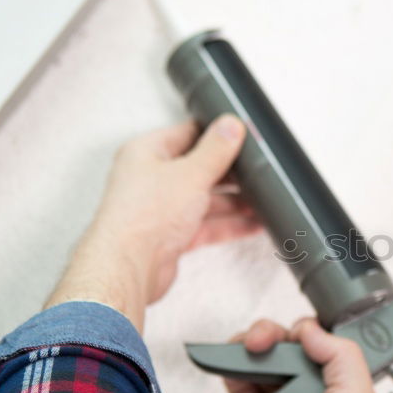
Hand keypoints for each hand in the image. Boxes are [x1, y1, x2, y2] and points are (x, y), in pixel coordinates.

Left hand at [45, 116, 261, 330]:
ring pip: (205, 200)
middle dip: (231, 174)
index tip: (244, 137)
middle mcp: (152, 179)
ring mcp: (162, 209)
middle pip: (199, 168)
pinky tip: (253, 225)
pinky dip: (229, 225)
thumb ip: (215, 150)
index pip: (188, 134)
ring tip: (263, 202)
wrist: (129, 267)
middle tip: (259, 172)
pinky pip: (206, 225)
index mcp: (148, 152)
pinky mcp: (171, 236)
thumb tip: (231, 125)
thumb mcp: (191, 173)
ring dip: (234, 202)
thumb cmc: (144, 215)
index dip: (217, 135)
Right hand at [224, 318, 376, 392]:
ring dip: (253, 341)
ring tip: (249, 347)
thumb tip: (312, 330)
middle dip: (275, 333)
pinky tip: (232, 358)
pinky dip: (230, 360)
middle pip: (289, 343)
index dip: (311, 331)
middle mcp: (311, 390)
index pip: (324, 342)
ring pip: (263, 354)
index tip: (302, 334)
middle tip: (264, 340)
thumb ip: (343, 356)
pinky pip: (237, 375)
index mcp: (342, 386)